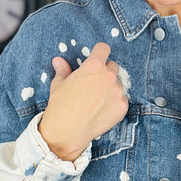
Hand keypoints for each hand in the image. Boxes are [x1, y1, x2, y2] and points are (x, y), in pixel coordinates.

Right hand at [39, 42, 128, 161]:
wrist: (67, 131)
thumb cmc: (60, 105)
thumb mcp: (59, 84)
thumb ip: (63, 70)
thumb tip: (58, 61)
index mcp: (94, 66)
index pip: (104, 49)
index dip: (99, 53)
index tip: (97, 58)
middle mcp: (109, 76)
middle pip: (113, 67)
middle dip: (105, 73)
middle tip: (94, 85)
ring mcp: (118, 92)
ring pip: (118, 84)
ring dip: (110, 89)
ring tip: (96, 101)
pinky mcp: (122, 106)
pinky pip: (121, 100)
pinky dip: (114, 103)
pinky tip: (102, 110)